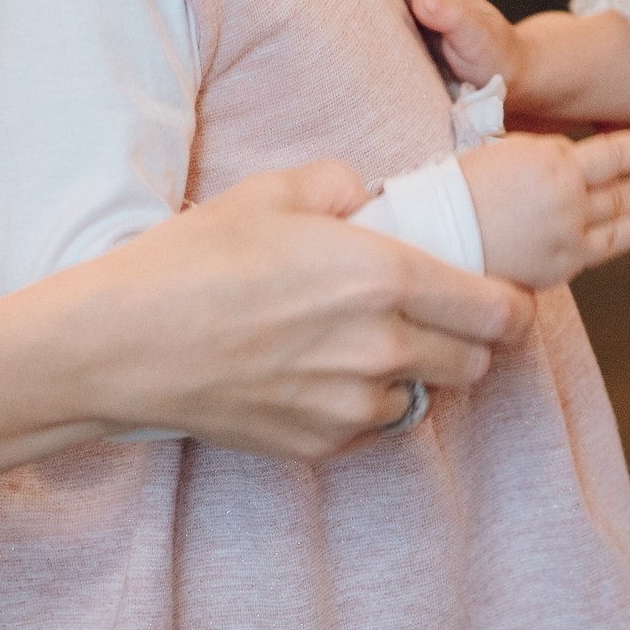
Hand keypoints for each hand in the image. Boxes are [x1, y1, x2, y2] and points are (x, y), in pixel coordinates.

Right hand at [57, 159, 534, 457]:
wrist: (118, 345)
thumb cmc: (192, 261)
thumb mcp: (272, 192)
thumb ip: (341, 184)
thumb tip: (368, 194)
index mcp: (385, 278)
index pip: (500, 311)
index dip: (511, 305)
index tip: (499, 296)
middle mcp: (381, 349)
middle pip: (477, 364)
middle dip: (471, 341)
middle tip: (438, 318)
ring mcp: (349, 406)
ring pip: (424, 399)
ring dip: (415, 375)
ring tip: (366, 343)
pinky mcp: (316, 445)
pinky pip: (371, 427)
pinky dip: (364, 405)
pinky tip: (319, 373)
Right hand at [460, 129, 629, 289]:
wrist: (435, 234)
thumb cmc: (458, 187)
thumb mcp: (503, 149)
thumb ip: (543, 150)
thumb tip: (569, 153)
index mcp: (552, 160)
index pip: (615, 152)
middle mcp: (568, 195)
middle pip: (622, 183)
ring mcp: (569, 232)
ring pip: (621, 213)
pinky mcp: (563, 264)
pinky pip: (609, 246)